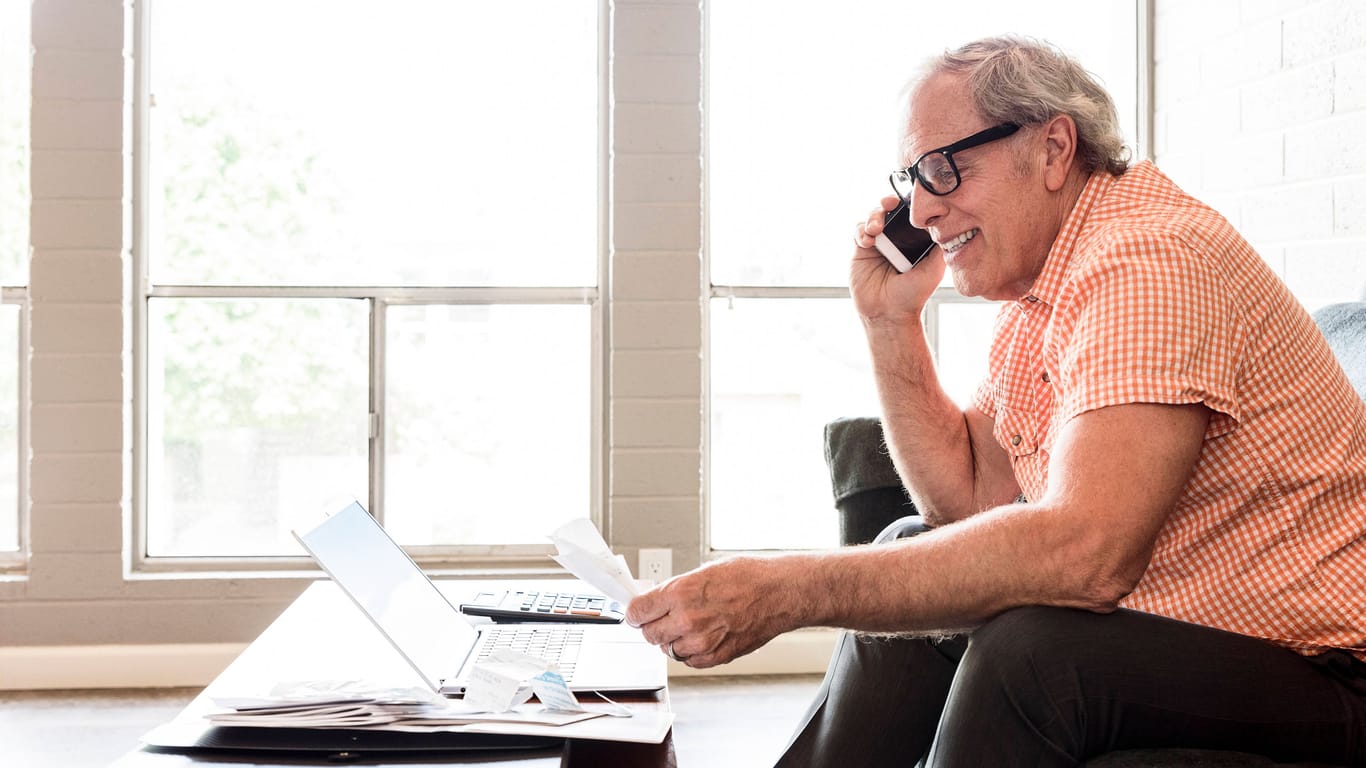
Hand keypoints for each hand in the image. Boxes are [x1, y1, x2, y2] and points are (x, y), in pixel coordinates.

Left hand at [625, 556, 799, 668]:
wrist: (779, 593)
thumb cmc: (748, 577)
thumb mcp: (703, 572)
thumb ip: (675, 590)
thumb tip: (655, 600)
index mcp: (680, 593)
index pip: (637, 612)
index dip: (635, 612)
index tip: (636, 612)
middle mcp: (687, 620)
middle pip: (648, 634)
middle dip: (652, 626)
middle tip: (661, 618)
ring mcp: (701, 642)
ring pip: (668, 649)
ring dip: (672, 639)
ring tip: (689, 624)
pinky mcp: (716, 657)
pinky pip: (689, 661)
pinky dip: (690, 651)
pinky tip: (702, 635)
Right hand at [851, 196, 946, 323]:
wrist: (890, 314)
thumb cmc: (913, 295)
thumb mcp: (935, 268)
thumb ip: (941, 245)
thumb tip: (948, 221)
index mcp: (914, 240)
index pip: (910, 214)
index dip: (908, 203)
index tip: (908, 199)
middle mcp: (896, 239)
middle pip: (889, 210)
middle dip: (887, 203)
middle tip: (889, 204)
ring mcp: (878, 244)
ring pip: (872, 217)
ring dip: (873, 216)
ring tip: (876, 229)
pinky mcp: (861, 251)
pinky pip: (858, 232)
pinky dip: (862, 231)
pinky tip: (868, 241)